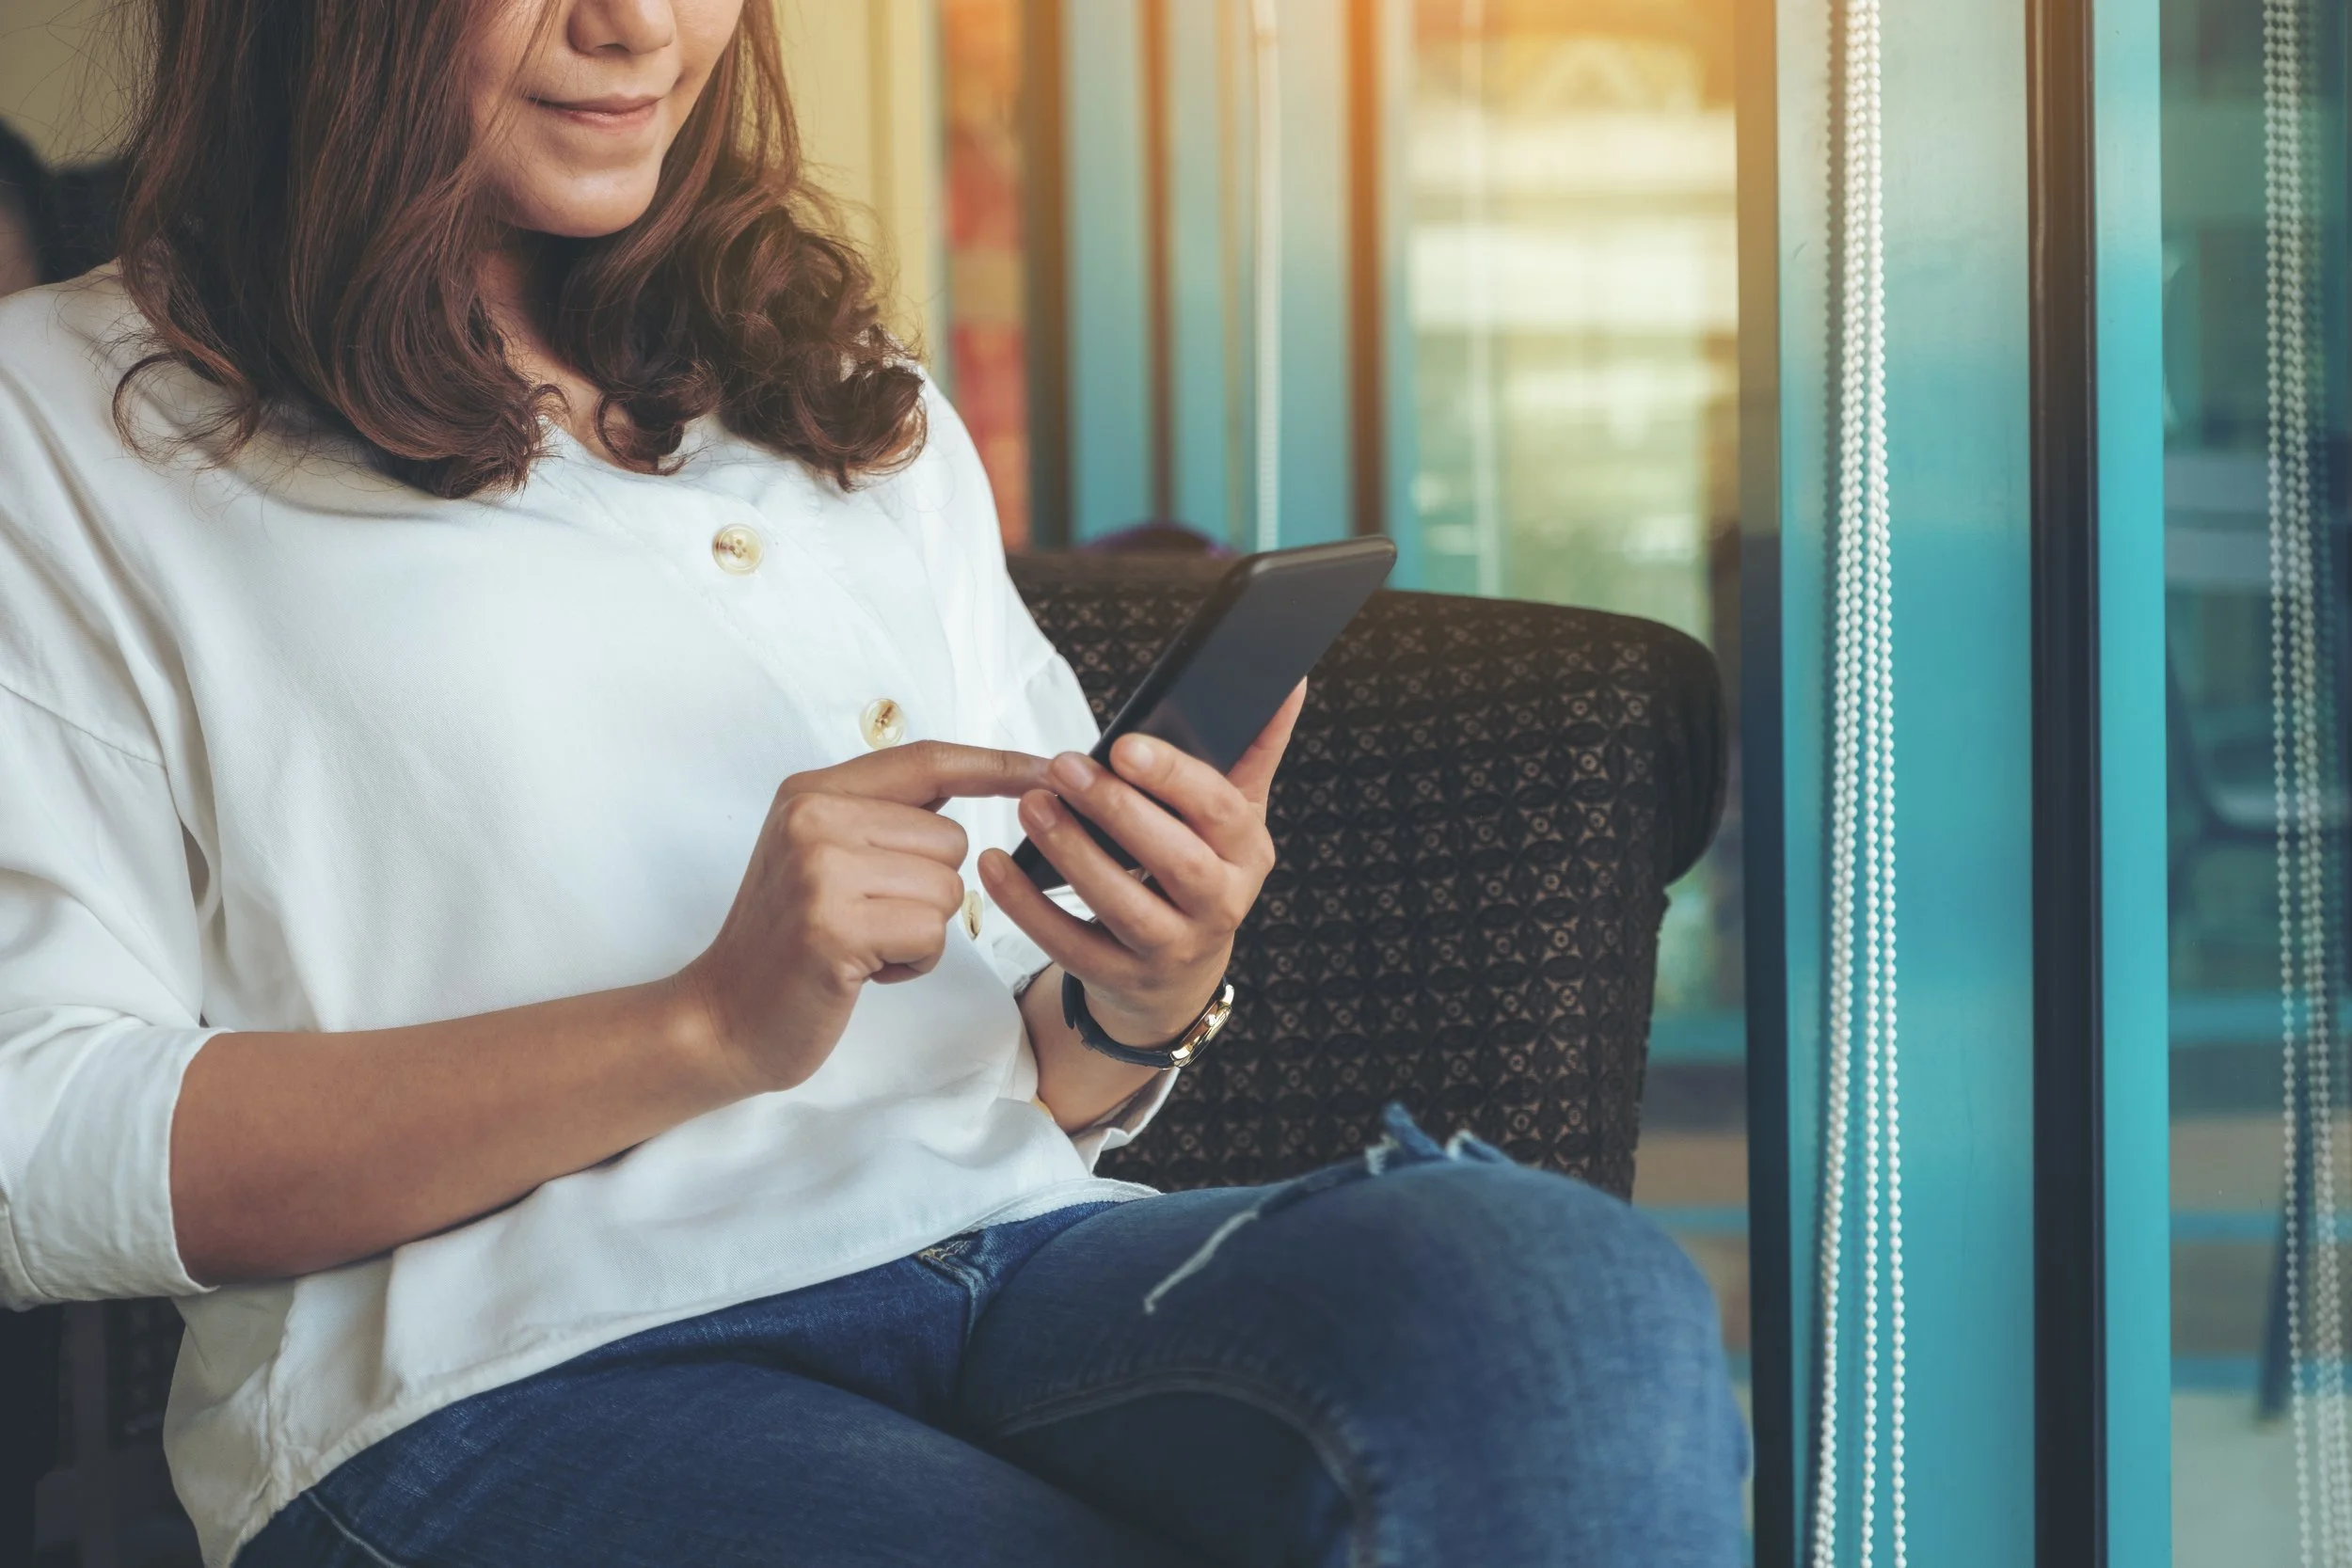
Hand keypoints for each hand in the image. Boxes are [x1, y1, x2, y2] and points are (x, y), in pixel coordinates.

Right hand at [680, 741, 1049, 1094]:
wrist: (725, 1016)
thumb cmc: (790, 941)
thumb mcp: (824, 853)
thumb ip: (887, 816)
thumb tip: (974, 781)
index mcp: (813, 791)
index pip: (927, 760)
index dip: (996, 764)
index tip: (1051, 770)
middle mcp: (813, 817)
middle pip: (952, 839)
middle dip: (931, 890)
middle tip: (870, 917)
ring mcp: (820, 870)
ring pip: (949, 888)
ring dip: (921, 929)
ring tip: (865, 943)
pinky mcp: (833, 926)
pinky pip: (932, 934)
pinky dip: (913, 962)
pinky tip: (865, 969)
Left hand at [979, 684, 1306, 1045]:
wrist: (1178, 971)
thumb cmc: (1202, 869)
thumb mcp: (1234, 815)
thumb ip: (1255, 748)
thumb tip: (1288, 682)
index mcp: (1248, 854)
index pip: (1219, 811)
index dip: (1172, 777)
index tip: (1122, 744)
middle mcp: (1220, 906)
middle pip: (1176, 862)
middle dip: (1118, 812)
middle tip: (1064, 767)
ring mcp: (1172, 949)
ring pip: (1123, 907)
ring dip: (1073, 854)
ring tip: (1032, 806)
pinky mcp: (1121, 978)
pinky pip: (1071, 947)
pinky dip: (1029, 908)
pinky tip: (996, 866)